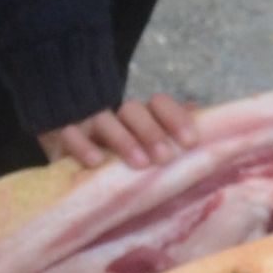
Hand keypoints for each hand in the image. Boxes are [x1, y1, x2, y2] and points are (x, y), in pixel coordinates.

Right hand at [42, 97, 199, 169]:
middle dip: (152, 132)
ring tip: (140, 164)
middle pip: (134, 110)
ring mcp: (89, 126)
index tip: (191, 141)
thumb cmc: (124, 166)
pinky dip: (82, 146)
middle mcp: (116, 117)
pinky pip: (70, 135)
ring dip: (124, 139)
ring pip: (105, 120)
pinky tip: (96, 163)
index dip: (176, 118)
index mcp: (142, 117)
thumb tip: (209, 131)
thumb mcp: (152, 155)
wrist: (71, 168)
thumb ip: (175, 142)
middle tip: (166, 157)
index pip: (160, 104)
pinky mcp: (63, 139)